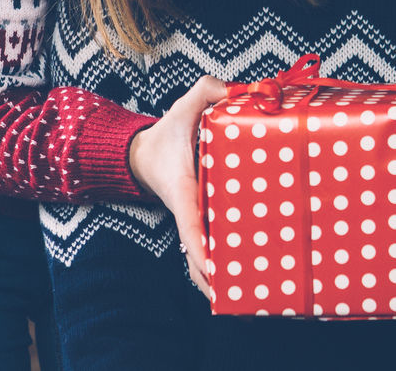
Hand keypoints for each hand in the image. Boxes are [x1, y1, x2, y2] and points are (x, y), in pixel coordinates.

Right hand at [128, 75, 226, 297]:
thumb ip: (208, 91)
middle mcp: (188, 213)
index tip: (215, 271)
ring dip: (220, 281)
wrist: (146, 153)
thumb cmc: (168, 133)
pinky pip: (211, 249)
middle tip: (243, 297)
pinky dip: (222, 267)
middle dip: (216, 279)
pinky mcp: (203, 221)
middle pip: (198, 258)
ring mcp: (195, 222)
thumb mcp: (185, 105)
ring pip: (202, 262)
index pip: (190, 225)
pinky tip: (245, 283)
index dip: (201, 249)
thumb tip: (238, 91)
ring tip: (249, 304)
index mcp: (183, 191)